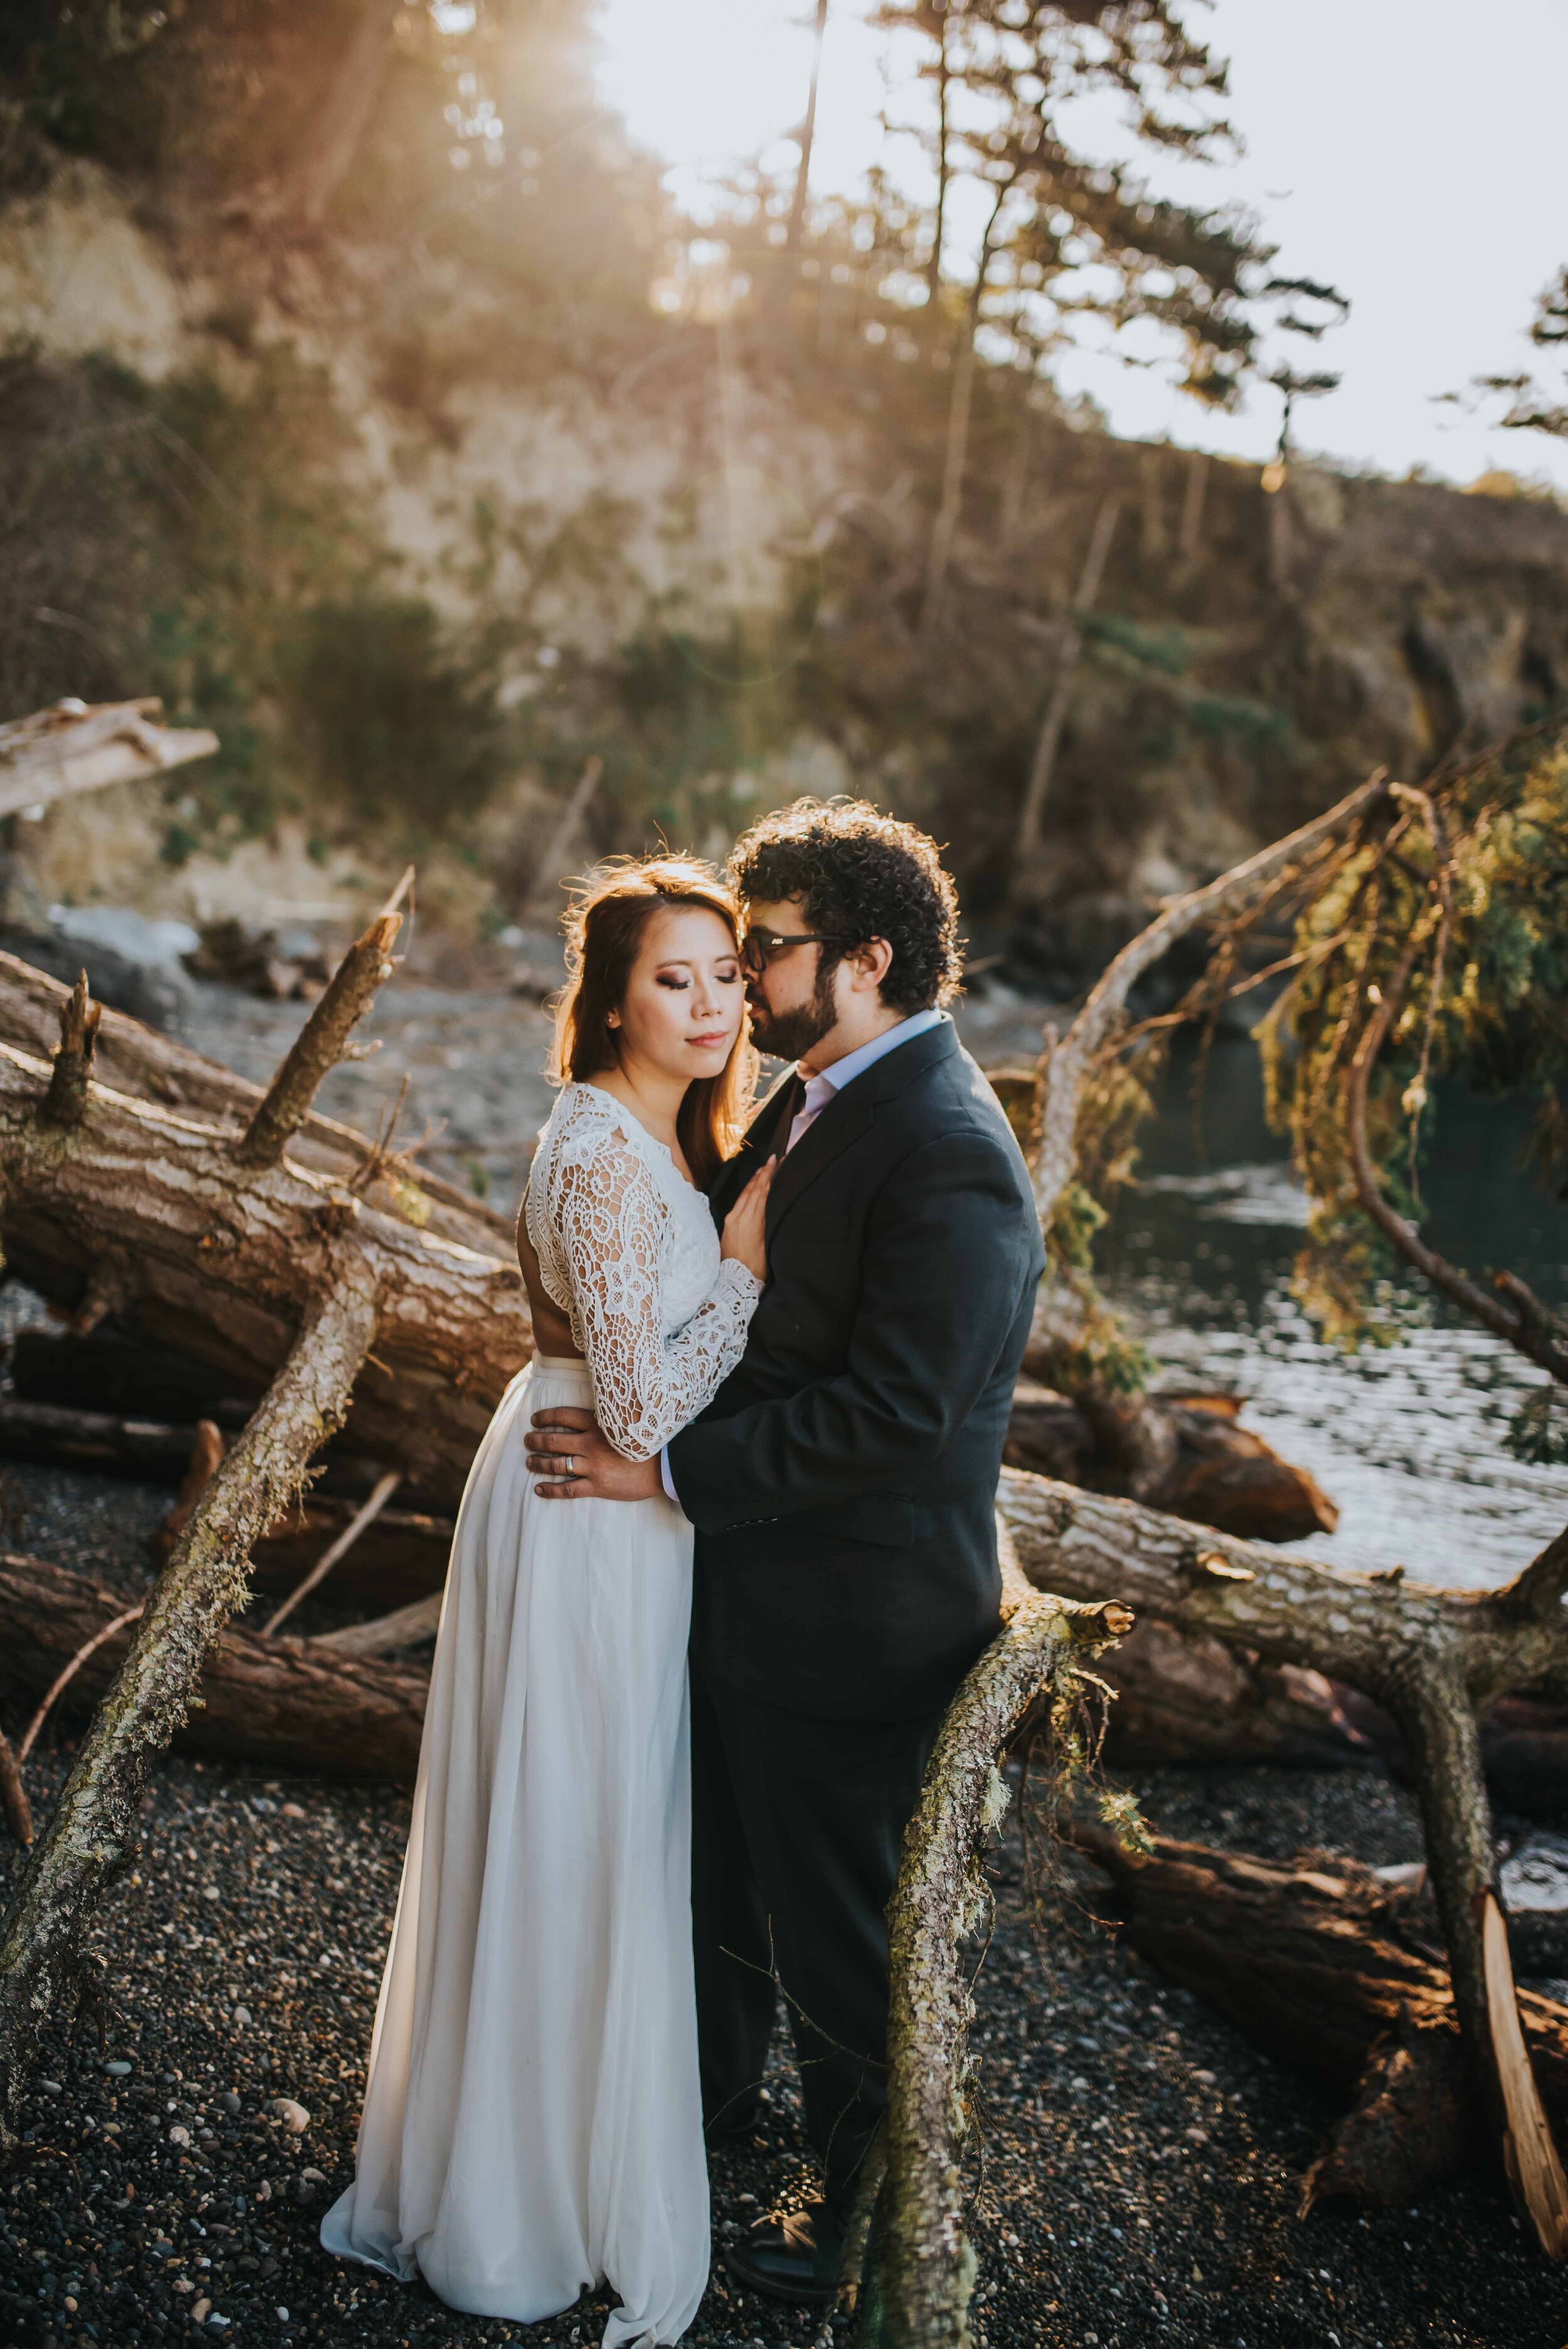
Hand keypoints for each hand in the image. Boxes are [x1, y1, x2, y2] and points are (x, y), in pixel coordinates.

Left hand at [526, 1405, 663, 1500]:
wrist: (667, 1465)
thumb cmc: (649, 1441)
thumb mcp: (626, 1421)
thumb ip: (607, 1419)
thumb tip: (590, 1414)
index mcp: (598, 1424)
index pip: (563, 1416)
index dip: (545, 1417)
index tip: (535, 1420)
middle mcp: (591, 1443)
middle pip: (554, 1440)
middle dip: (536, 1440)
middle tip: (527, 1440)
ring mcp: (593, 1466)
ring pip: (556, 1464)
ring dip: (538, 1463)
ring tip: (529, 1461)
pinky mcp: (598, 1486)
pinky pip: (567, 1489)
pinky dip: (550, 1489)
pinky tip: (539, 1489)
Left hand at [720, 1156, 775, 1281]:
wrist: (735, 1281)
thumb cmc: (755, 1267)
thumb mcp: (767, 1244)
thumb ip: (767, 1222)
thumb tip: (771, 1204)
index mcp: (751, 1220)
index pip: (761, 1191)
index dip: (768, 1175)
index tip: (775, 1161)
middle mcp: (739, 1216)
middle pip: (752, 1189)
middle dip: (762, 1173)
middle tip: (771, 1160)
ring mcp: (731, 1220)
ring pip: (744, 1194)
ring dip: (754, 1181)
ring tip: (762, 1169)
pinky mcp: (727, 1224)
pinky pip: (739, 1202)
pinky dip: (747, 1192)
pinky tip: (751, 1188)